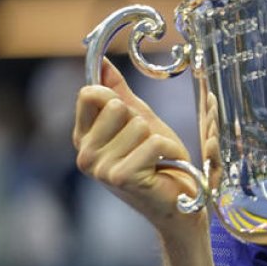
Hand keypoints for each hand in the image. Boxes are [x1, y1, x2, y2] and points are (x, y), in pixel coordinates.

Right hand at [73, 59, 202, 234]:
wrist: (182, 201)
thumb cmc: (160, 161)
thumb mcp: (140, 120)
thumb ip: (119, 93)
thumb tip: (103, 63)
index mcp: (84, 138)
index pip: (89, 93)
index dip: (116, 97)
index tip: (130, 117)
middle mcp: (85, 154)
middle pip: (116, 105)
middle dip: (142, 121)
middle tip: (148, 145)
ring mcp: (100, 168)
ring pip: (137, 124)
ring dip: (159, 138)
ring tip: (158, 158)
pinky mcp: (121, 177)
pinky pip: (153, 142)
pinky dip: (169, 150)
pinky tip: (165, 166)